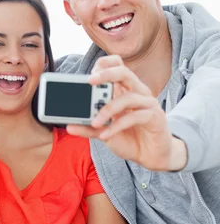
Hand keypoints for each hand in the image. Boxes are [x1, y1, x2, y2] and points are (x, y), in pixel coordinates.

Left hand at [66, 55, 186, 170]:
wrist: (149, 157)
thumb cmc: (128, 138)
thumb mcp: (103, 132)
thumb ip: (88, 128)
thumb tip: (69, 126)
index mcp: (124, 90)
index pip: (116, 65)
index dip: (103, 66)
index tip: (88, 76)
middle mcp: (136, 92)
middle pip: (124, 72)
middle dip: (106, 74)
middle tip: (90, 81)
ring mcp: (147, 103)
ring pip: (128, 98)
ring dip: (107, 110)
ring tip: (95, 122)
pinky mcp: (155, 117)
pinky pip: (134, 117)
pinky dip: (117, 126)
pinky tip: (105, 135)